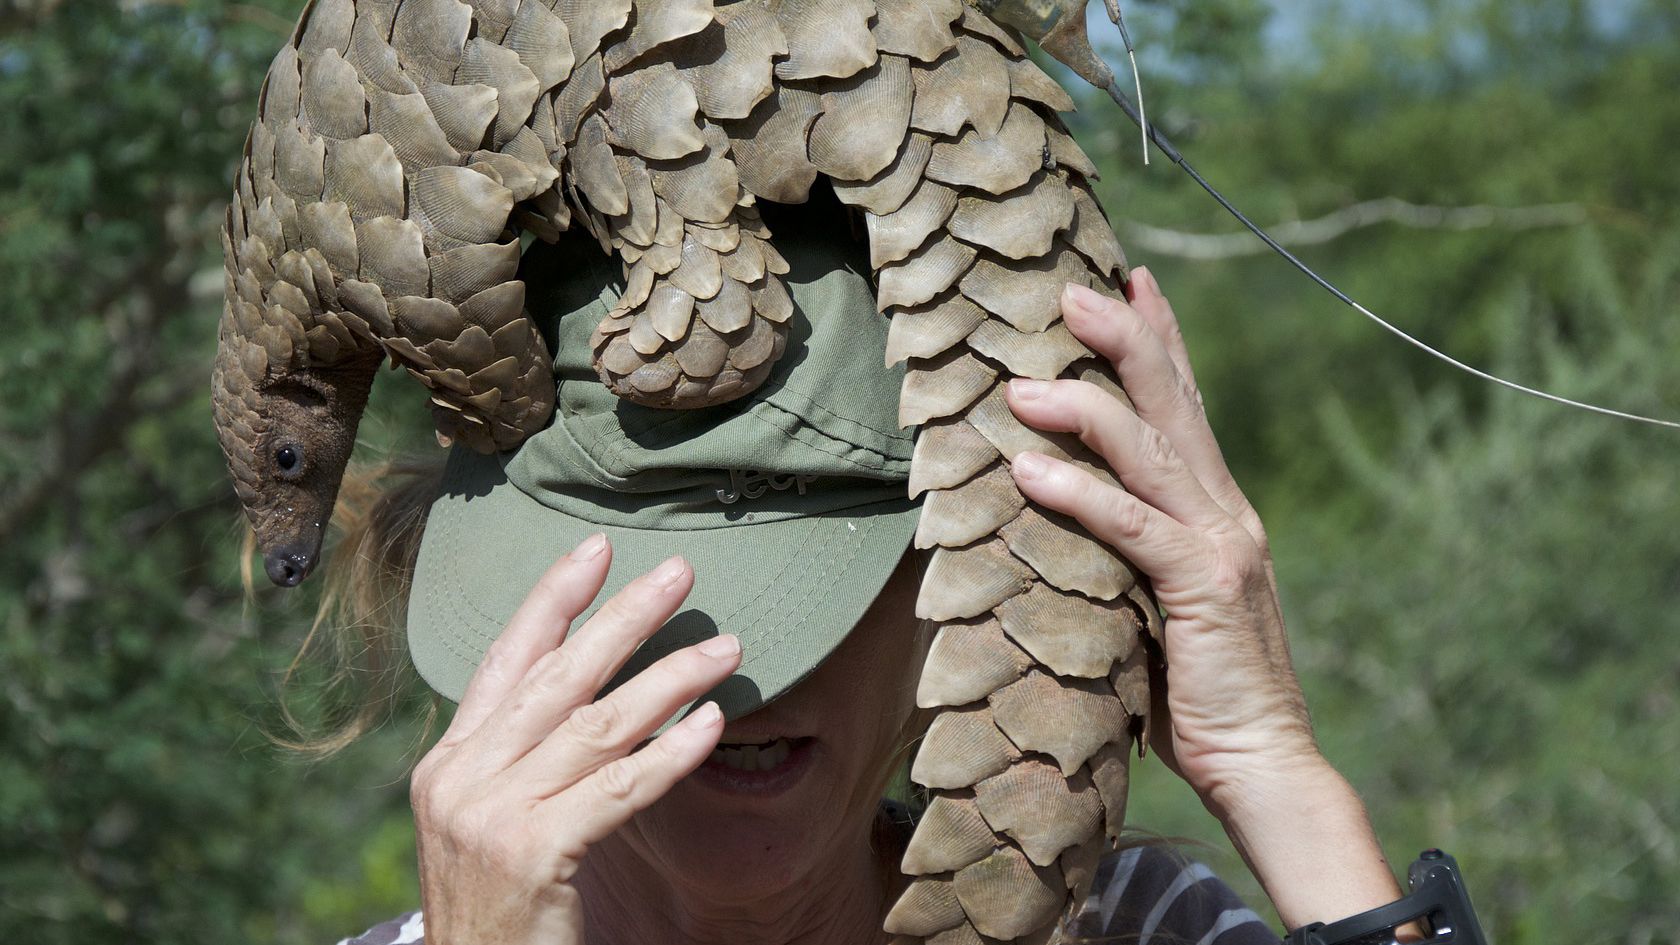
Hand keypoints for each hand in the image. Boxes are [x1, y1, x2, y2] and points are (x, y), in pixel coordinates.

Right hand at [408, 536, 740, 944]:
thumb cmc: (497, 901)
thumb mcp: (492, 818)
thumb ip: (523, 756)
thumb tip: (593, 691)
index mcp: (451, 760)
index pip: (505, 657)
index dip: (553, 598)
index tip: (599, 549)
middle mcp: (463, 777)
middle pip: (559, 676)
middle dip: (625, 618)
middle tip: (682, 574)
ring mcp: (494, 815)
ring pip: (598, 726)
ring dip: (670, 678)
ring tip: (727, 650)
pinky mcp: (534, 855)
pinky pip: (620, 789)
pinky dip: (671, 753)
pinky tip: (711, 724)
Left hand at [1004, 270, 1410, 929]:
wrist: (1264, 764)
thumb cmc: (1198, 693)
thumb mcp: (1157, 605)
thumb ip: (1127, 556)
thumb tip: (1058, 522)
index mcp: (1218, 512)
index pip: (1186, 407)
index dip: (1158, 338)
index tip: (1126, 279)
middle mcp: (1226, 513)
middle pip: (1174, 403)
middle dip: (1124, 337)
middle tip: (1071, 289)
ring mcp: (1221, 546)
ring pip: (1152, 450)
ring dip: (1085, 405)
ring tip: (1023, 380)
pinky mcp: (1203, 589)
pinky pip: (1131, 528)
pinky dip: (1078, 493)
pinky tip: (1029, 470)